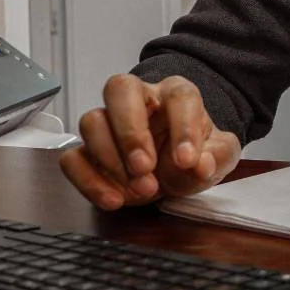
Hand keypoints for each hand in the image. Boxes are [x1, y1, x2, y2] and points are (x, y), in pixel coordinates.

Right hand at [59, 74, 241, 209]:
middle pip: (119, 89)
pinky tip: (113, 199)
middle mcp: (138, 100)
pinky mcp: (88, 151)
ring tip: (139, 190)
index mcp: (175, 94)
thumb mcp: (218, 156)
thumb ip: (217, 156)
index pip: (179, 96)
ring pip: (91, 121)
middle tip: (145, 168)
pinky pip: (71, 158)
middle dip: (130, 132)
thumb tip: (200, 164)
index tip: (187, 161)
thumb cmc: (194, 154)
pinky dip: (88, 181)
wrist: (175, 170)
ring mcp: (108, 123)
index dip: (183, 128)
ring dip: (111, 160)